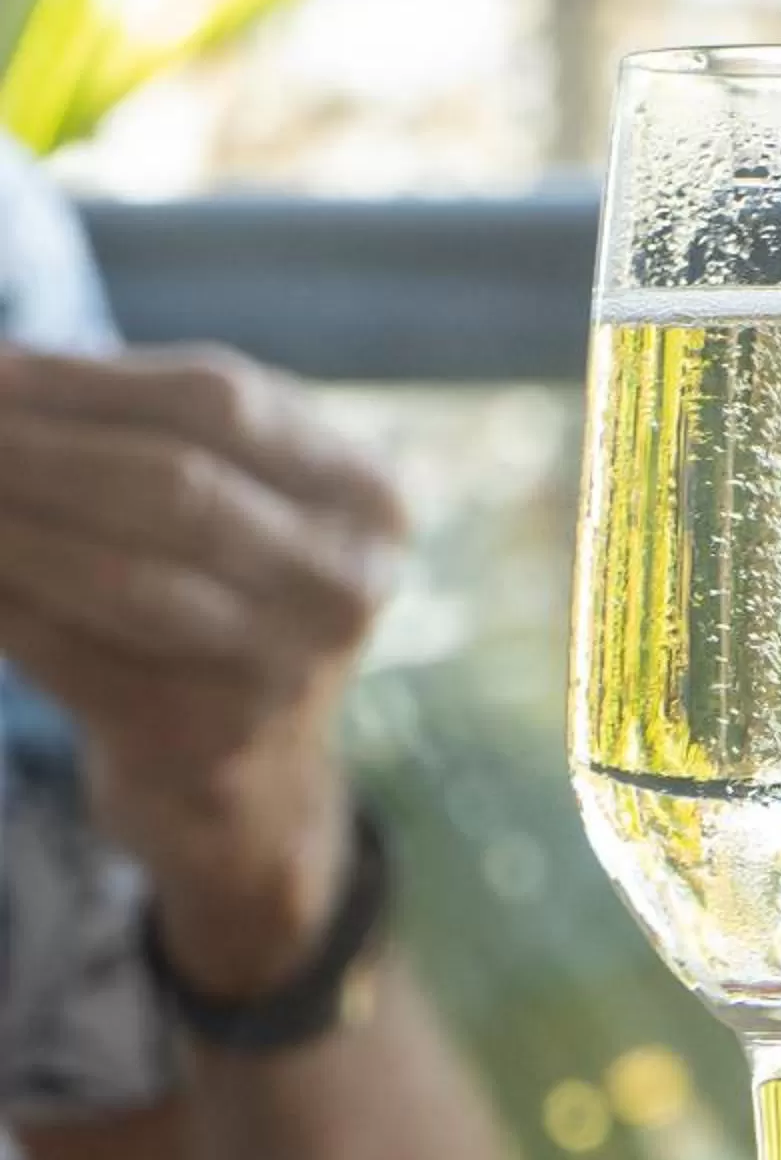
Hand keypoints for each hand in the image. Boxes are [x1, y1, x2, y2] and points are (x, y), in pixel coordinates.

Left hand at [0, 343, 405, 1001]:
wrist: (252, 787)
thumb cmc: (225, 598)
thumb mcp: (244, 501)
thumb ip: (157, 430)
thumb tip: (6, 372)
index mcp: (365, 496)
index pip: (219, 402)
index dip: (89, 380)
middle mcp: (342, 582)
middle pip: (172, 484)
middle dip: (37, 446)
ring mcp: (282, 669)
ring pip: (117, 573)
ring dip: (7, 524)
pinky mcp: (202, 739)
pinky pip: (67, 651)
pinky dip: (2, 604)